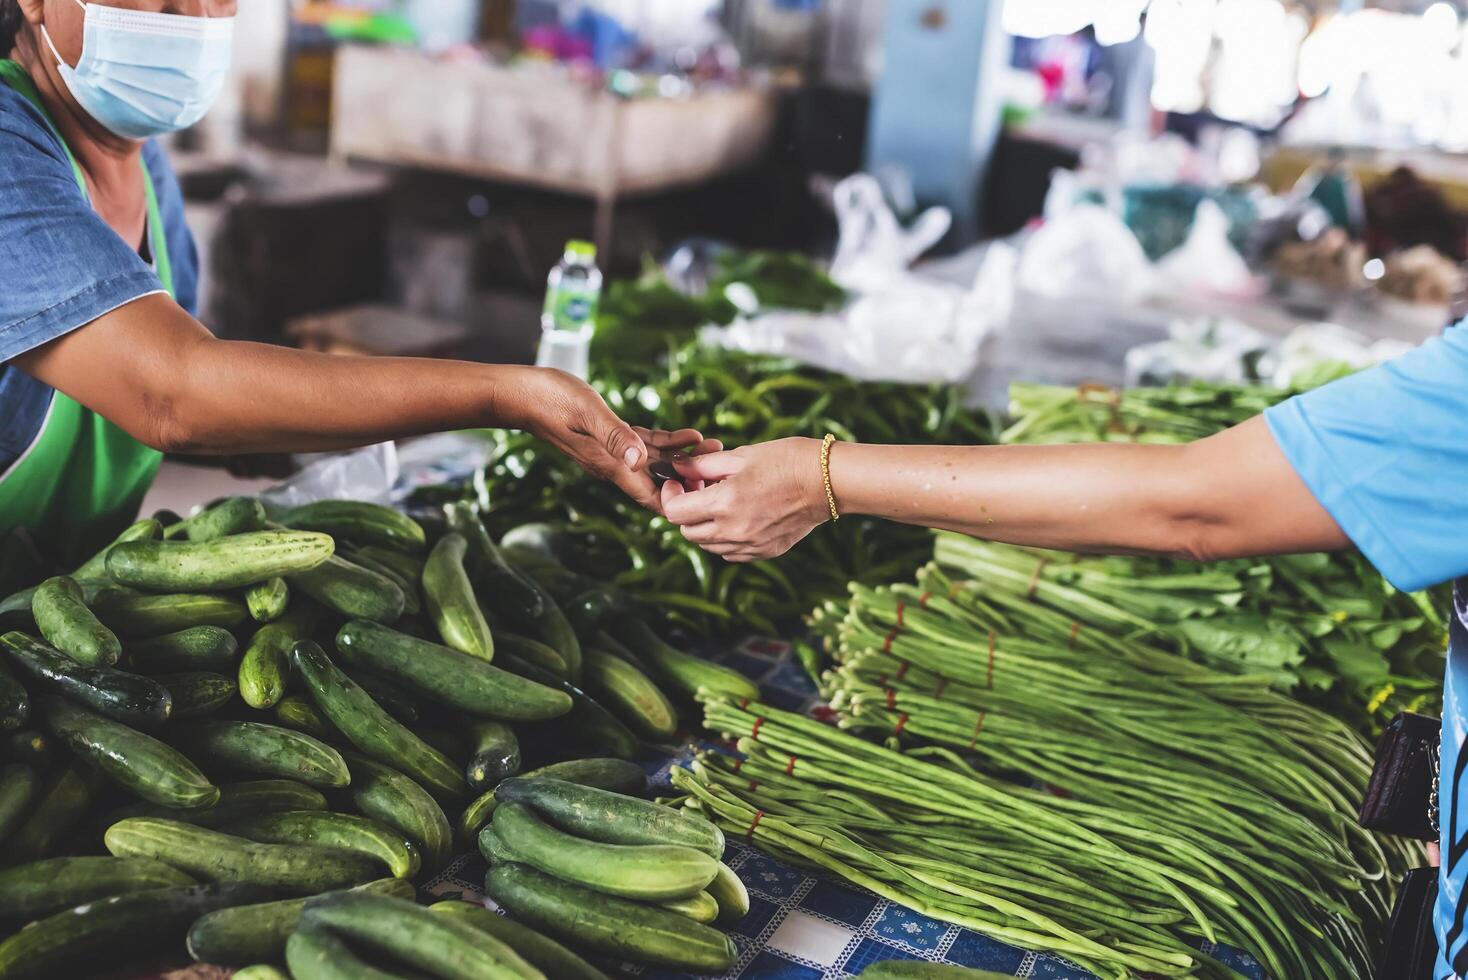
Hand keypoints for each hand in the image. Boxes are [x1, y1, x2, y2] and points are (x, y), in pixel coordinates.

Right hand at [516, 368, 714, 512]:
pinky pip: (645, 445)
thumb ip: (614, 434)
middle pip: (661, 482)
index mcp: (610, 464)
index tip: (709, 495)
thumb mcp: (587, 412)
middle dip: (692, 478)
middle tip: (723, 466)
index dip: (681, 502)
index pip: (652, 497)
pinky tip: (689, 434)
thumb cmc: (551, 399)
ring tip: (715, 446)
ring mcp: (612, 450)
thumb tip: (639, 459)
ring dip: (685, 458)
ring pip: (657, 463)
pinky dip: (668, 443)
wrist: (521, 393)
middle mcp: (613, 463)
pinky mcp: (610, 435)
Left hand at [659, 437, 829, 561]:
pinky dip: (724, 538)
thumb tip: (678, 468)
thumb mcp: (741, 456)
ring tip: (719, 501)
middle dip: (685, 510)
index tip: (677, 482)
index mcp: (725, 503)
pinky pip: (731, 552)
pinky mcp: (766, 552)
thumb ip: (704, 466)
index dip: (671, 495)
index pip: (675, 512)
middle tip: (698, 488)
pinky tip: (737, 516)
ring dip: (704, 525)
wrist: (829, 480)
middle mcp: (734, 530)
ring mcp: (751, 545)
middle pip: (688, 532)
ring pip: (708, 545)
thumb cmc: (786, 460)